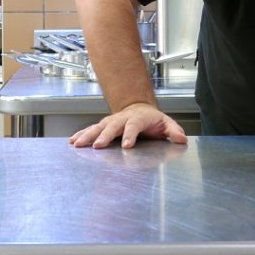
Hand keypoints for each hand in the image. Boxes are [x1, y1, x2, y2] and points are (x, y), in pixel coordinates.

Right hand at [69, 103, 188, 148]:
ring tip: (78, 144)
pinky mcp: (103, 125)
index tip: (126, 146)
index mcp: (138, 118)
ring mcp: (111, 121)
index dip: (130, 135)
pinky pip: (91, 129)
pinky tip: (72, 141)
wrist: (139, 109)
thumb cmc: (153, 120)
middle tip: (97, 146)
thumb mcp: (166, 123)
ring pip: (98, 127)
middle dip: (104, 136)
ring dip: (88, 135)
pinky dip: (81, 134)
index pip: (134, 126)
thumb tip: (181, 139)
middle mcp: (122, 118)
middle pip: (112, 126)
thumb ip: (174, 131)